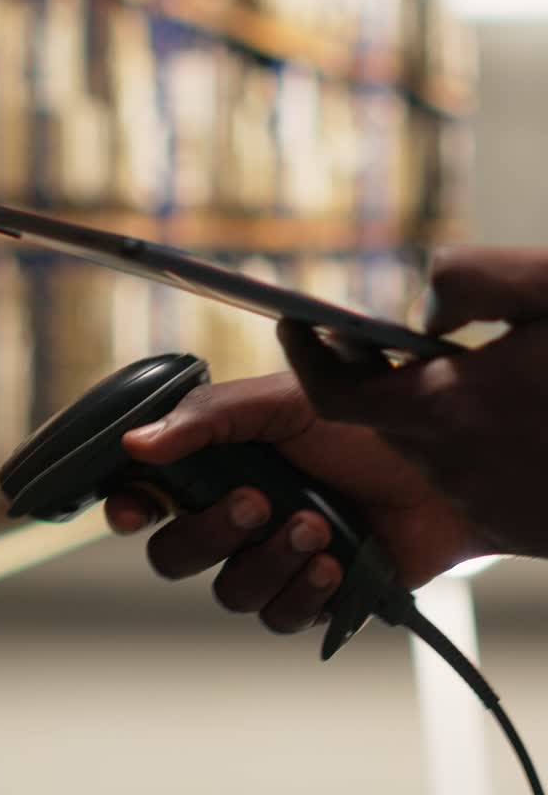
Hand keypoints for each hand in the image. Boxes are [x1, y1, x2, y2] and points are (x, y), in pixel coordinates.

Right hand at [105, 371, 484, 633]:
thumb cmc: (363, 424)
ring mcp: (272, 557)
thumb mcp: (284, 403)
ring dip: (268, 561)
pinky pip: (279, 616)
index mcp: (219, 462)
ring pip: (229, 591)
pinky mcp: (312, 594)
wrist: (443, 470)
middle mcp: (236, 513)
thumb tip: (135, 443)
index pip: (148, 493)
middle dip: (210, 533)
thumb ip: (208, 418)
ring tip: (317, 528)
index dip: (128, 506)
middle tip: (258, 502)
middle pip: (174, 554)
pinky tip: (334, 565)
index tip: (134, 508)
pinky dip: (302, 592)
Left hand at [280, 247, 547, 561]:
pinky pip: (465, 480)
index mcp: (452, 404)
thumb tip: (425, 310)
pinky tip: (514, 416)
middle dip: (375, 374)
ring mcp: (484, 506)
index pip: (334, 395)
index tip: (294, 320)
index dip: (306, 355)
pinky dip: (468, 445)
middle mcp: (455, 465)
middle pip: (379, 419)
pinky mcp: (514, 530)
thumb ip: (475, 279)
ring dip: (428, 409)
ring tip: (473, 368)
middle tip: (389, 333)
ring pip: (423, 449)